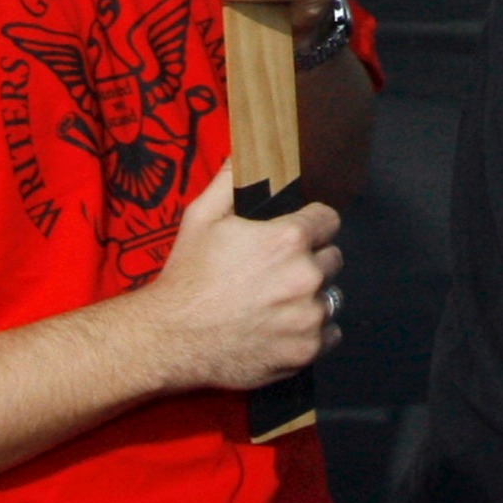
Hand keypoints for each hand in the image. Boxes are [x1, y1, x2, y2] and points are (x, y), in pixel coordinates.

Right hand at [137, 162, 341, 391]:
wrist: (171, 337)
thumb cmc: (187, 275)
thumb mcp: (201, 217)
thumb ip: (231, 180)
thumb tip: (246, 150)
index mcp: (288, 240)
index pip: (328, 220)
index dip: (311, 224)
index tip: (296, 234)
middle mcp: (306, 278)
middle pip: (332, 259)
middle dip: (311, 260)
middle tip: (279, 270)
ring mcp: (308, 319)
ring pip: (331, 297)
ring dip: (313, 296)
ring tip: (281, 300)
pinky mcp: (304, 352)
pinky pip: (329, 334)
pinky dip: (313, 331)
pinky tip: (285, 326)